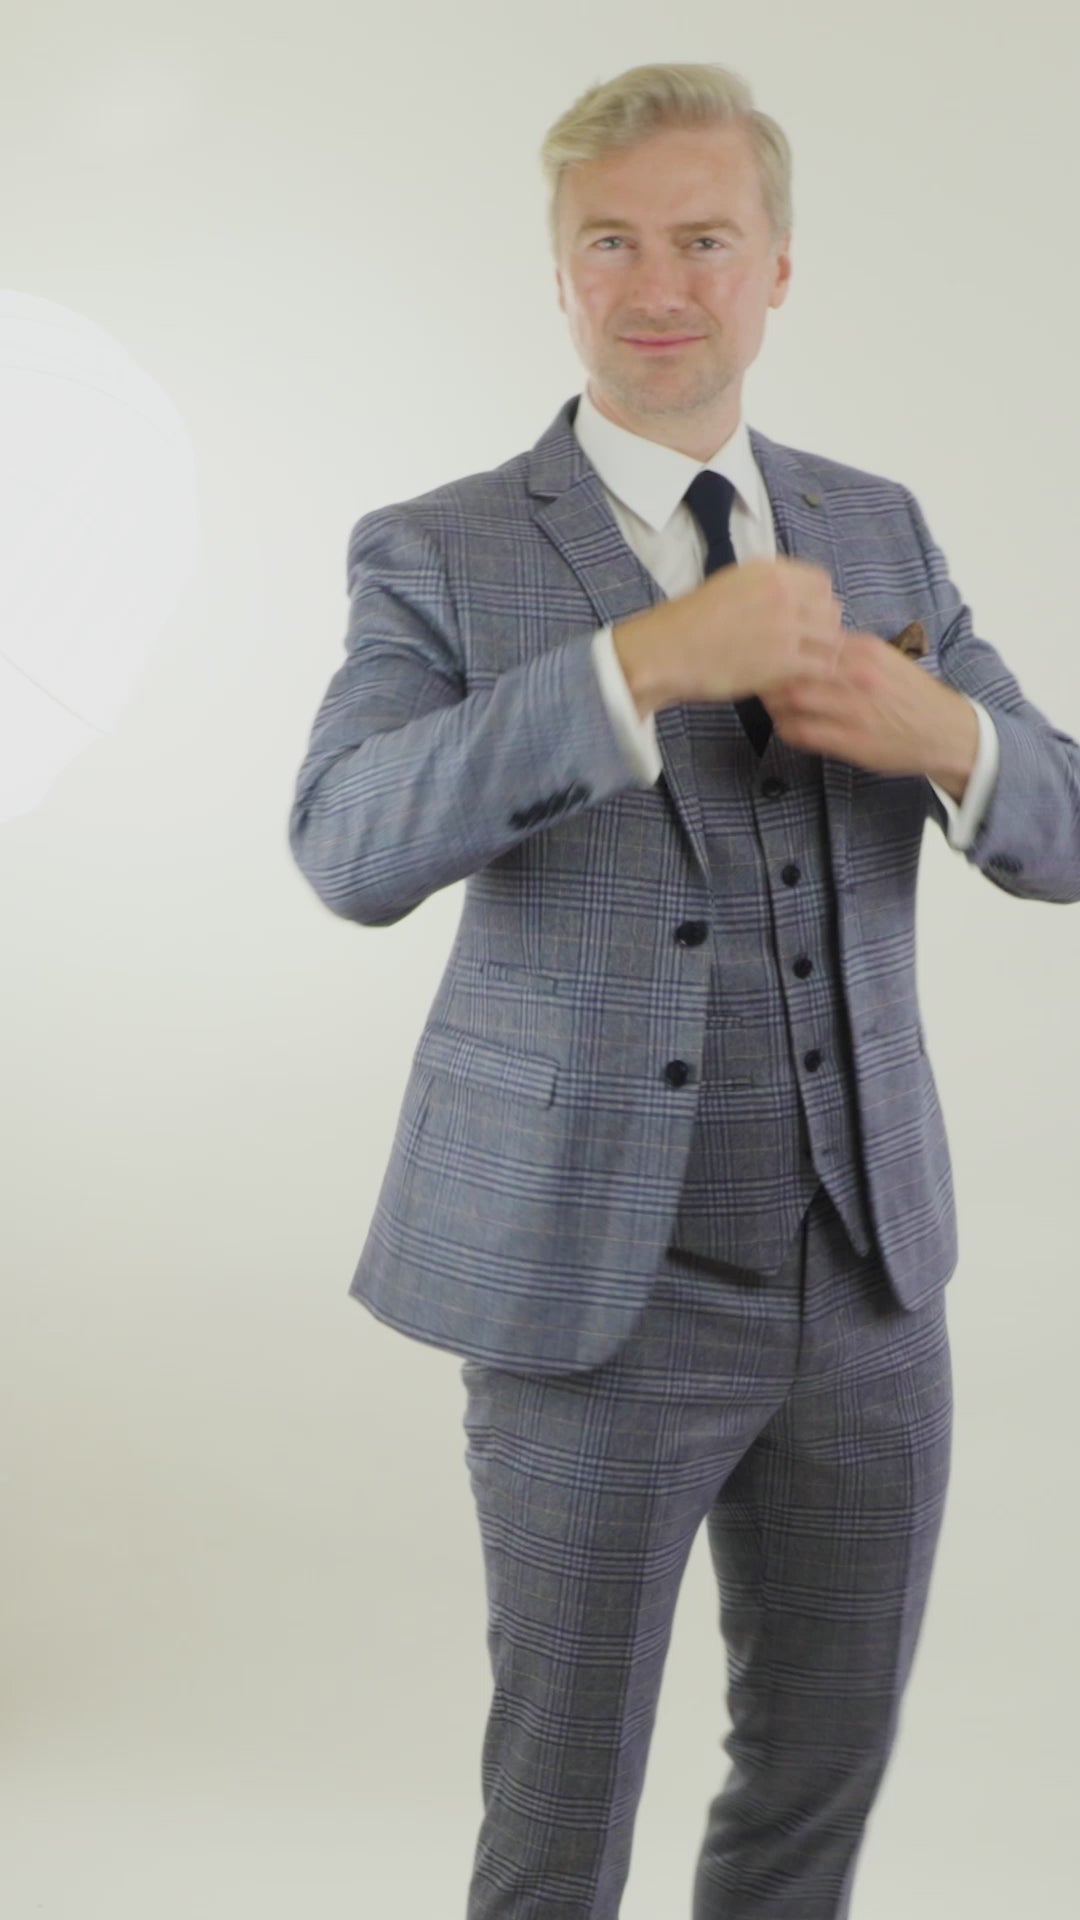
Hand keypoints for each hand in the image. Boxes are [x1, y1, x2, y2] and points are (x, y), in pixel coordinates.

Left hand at [761, 629, 976, 784]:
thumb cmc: (912, 697)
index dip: (780, 649)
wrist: (947, 731)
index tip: (766, 655)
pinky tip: (787, 727)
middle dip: (767, 675)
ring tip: (769, 704)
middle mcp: (856, 675)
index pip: (806, 641)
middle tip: (756, 680)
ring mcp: (853, 709)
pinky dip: (786, 729)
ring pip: (792, 700)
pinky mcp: (851, 740)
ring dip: (772, 704)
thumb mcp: (885, 661)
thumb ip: (848, 652)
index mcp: (864, 650)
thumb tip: (809, 644)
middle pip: (792, 668)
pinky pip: (802, 732)